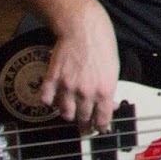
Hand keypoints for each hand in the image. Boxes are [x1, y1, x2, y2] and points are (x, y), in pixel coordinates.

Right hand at [42, 3, 119, 133]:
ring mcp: (68, 86)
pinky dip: (48, 103)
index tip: (99, 130)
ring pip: (65, 113)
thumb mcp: (114, 70)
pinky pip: (46, 100)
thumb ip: (110, 90)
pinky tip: (53, 101)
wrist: (83, 29)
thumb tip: (110, 105)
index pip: (102, 119)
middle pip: (83, 119)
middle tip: (84, 125)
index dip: (100, 128)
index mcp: (105, 90)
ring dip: (68, 115)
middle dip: (85, 124)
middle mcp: (86, 92)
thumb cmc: (102, 46)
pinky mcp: (52, 78)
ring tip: (70, 112)